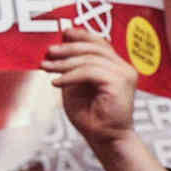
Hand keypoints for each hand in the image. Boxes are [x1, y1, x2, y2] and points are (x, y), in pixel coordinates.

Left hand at [41, 29, 136, 149]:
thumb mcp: (76, 85)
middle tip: (48, 52)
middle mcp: (123, 68)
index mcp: (116, 66)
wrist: (104, 138)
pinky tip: (56, 83)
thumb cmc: (91, 115)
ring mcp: (124, 74)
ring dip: (64, 62)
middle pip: (94, 47)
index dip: (81, 35)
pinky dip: (70, 75)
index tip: (62, 33)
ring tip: (46, 67)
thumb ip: (72, 67)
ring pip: (90, 58)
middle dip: (68, 47)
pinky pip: (90, 72)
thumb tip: (58, 48)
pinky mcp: (119, 83)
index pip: (100, 43)